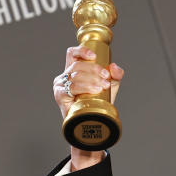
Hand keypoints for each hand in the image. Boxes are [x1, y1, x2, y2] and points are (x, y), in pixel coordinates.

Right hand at [52, 45, 124, 169]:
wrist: (92, 123)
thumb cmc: (97, 103)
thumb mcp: (110, 87)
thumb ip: (115, 76)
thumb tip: (115, 67)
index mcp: (74, 70)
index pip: (72, 53)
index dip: (81, 51)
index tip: (94, 55)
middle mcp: (65, 76)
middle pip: (77, 65)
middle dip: (94, 69)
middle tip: (106, 77)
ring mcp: (61, 86)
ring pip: (75, 75)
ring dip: (91, 78)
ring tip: (103, 85)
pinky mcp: (60, 96)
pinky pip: (70, 88)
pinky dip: (84, 87)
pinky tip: (94, 90)